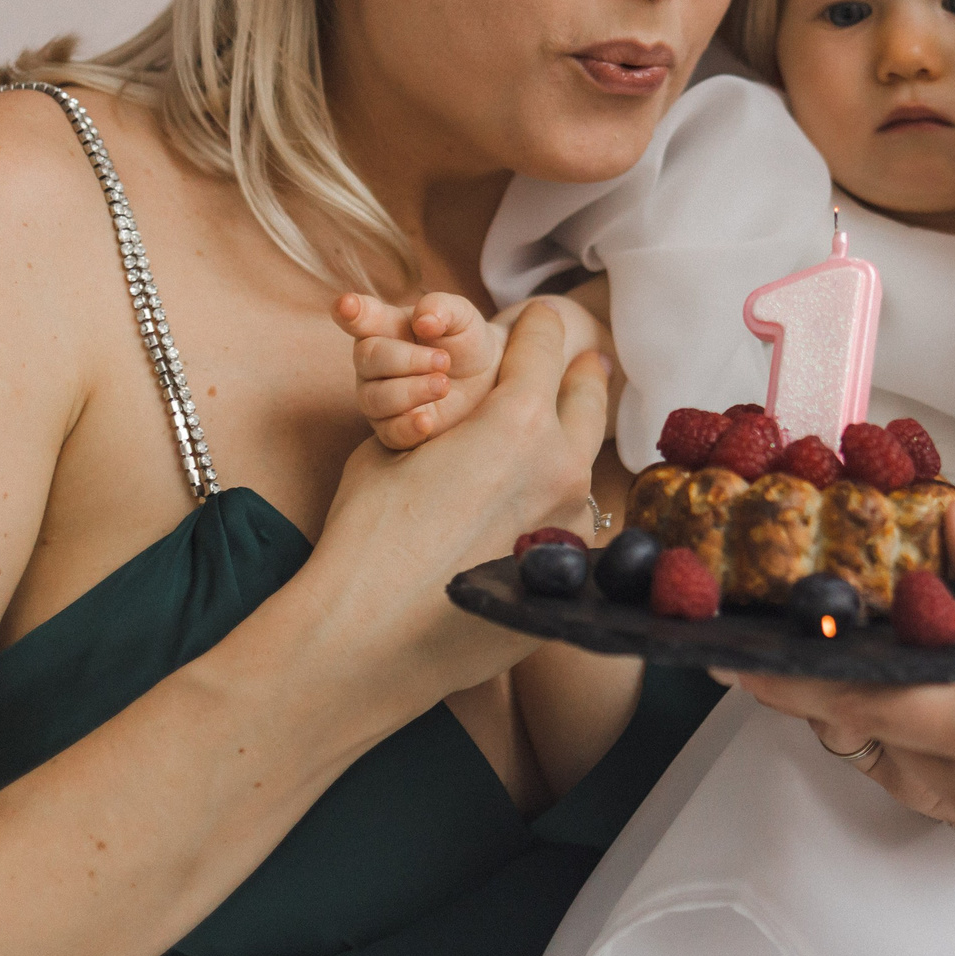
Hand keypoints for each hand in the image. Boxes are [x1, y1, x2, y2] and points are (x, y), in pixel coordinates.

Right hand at [306, 302, 613, 709]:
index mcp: (518, 421)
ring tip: (553, 442)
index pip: (543, 346)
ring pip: (580, 466)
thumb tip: (457, 408)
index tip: (540, 319)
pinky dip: (554, 510)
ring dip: (566, 449)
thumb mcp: (392, 447)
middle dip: (580, 374)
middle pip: (586, 399)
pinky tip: (529, 517)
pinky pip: (571, 524)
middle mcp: (562, 465)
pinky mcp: (572, 572)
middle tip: (583, 361)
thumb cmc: (367, 537)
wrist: (371, 636)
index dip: (538, 326)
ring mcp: (574, 524)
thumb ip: (442, 415)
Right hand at [334, 290, 509, 449]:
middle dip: (407, 359)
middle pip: (369, 358)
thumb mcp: (462, 316)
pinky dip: (407, 428)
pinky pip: (390, 433)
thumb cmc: (464, 340)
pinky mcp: (394, 428)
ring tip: (444, 384)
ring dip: (412, 391)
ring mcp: (379, 397)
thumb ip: (441, 308)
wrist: (488, 379)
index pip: (359, 317)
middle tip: (444, 360)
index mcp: (384, 325)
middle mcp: (373, 362)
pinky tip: (426, 422)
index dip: (351, 311)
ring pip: (376, 398)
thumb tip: (423, 321)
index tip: (346, 304)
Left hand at [730, 501, 954, 954]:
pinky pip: (952, 801)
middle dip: (834, 693)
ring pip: (907, 777)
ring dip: (885, 725)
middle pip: (869, 744)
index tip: (734, 652)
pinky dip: (936, 753)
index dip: (788, 677)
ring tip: (890, 662)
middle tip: (814, 638)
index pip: (860, 702)